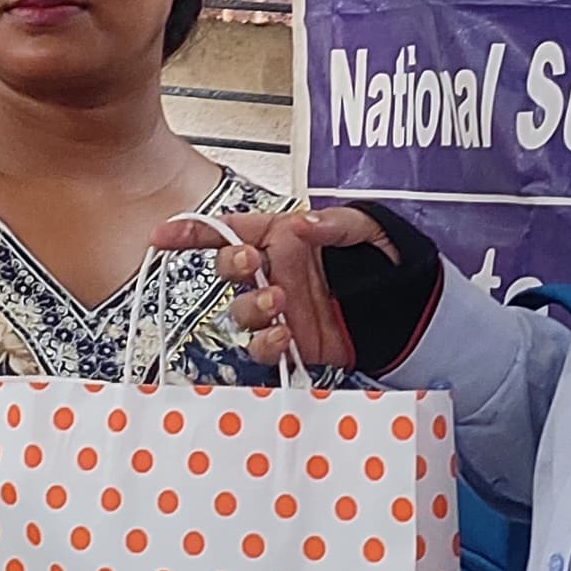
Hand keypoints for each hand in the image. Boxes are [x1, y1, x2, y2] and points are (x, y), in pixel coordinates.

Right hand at [148, 202, 388, 372]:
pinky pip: (263, 347)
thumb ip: (336, 224)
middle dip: (231, 264)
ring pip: (240, 311)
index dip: (193, 232)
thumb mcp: (369, 229)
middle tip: (251, 261)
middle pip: (228, 270)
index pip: (230, 230)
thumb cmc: (385, 261)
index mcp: (284, 238)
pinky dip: (267, 343)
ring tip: (280, 300)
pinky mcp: (292, 342)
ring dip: (252, 306)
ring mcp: (281, 309)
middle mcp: (275, 272)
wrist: (407, 307)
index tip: (163, 235)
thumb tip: (303, 225)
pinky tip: (284, 334)